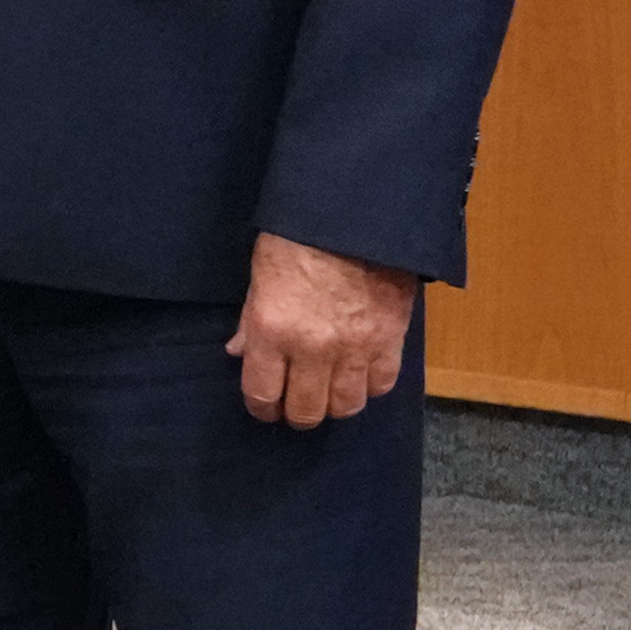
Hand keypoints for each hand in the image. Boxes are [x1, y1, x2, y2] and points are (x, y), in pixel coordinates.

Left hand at [229, 232, 419, 428]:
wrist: (355, 215)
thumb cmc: (298, 239)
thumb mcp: (260, 276)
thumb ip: (251, 322)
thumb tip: (239, 353)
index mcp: (272, 330)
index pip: (261, 393)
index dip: (261, 408)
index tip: (265, 408)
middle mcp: (312, 348)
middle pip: (305, 410)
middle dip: (297, 414)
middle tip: (296, 407)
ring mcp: (355, 347)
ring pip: (346, 405)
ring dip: (334, 405)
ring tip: (329, 394)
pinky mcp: (390, 339)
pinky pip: (381, 384)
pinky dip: (369, 386)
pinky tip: (360, 376)